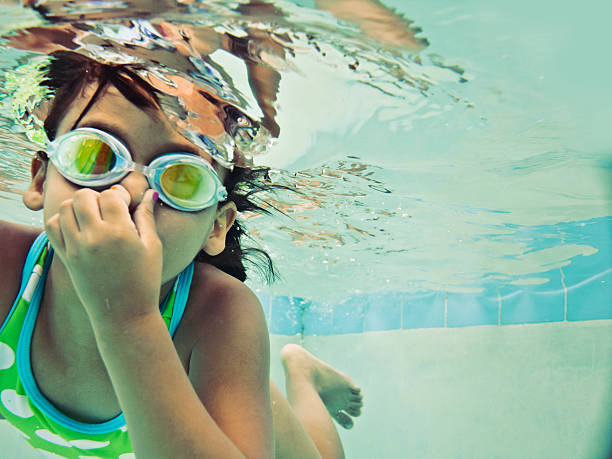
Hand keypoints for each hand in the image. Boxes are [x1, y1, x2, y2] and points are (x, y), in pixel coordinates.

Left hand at [45, 186, 161, 326]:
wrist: (125, 315)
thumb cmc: (145, 281)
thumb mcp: (153, 247)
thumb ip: (147, 216)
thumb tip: (149, 192)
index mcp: (120, 233)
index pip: (110, 196)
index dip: (119, 196)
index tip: (125, 205)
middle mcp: (95, 238)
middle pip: (83, 196)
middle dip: (96, 197)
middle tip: (107, 209)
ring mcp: (76, 248)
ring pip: (65, 208)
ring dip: (78, 206)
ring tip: (92, 217)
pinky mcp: (66, 257)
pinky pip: (52, 226)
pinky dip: (62, 220)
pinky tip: (78, 227)